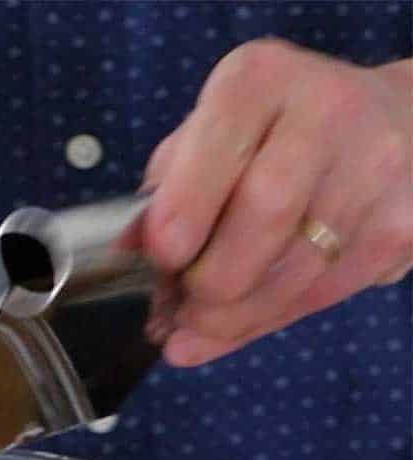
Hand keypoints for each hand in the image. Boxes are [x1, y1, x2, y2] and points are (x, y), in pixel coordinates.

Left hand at [141, 41, 412, 366]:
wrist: (385, 127)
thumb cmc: (268, 139)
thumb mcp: (205, 143)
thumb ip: (163, 197)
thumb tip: (125, 257)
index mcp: (259, 84)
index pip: (223, 146)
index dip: (186, 209)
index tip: (164, 255)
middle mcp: (326, 115)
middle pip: (266, 211)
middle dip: (212, 279)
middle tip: (183, 306)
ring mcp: (373, 170)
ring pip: (295, 270)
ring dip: (233, 317)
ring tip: (200, 322)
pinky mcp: (398, 227)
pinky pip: (322, 296)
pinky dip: (267, 320)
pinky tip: (238, 322)